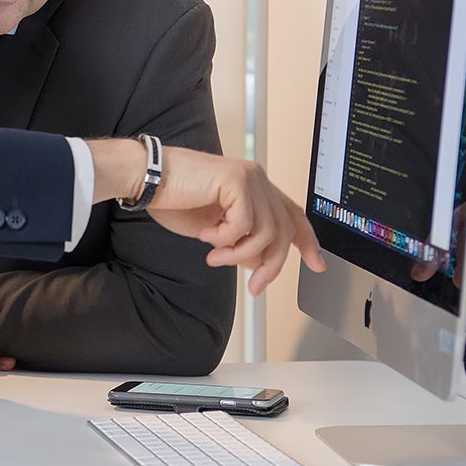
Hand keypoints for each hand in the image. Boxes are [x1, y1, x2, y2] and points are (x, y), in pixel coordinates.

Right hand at [87, 140, 325, 297]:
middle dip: (270, 267)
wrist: (148, 179)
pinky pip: (244, 224)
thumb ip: (242, 241)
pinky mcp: (237, 180)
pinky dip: (225, 238)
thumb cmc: (174, 200)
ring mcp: (250, 178)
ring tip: (215, 255)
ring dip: (239, 254)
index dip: (308, 242)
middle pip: (283, 232)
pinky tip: (206, 235)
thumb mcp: (216, 230)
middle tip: (253, 288)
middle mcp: (258, 179)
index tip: (318, 265)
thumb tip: (261, 263)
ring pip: (267, 233)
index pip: (293, 215)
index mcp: (255, 188)